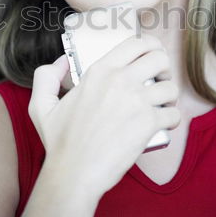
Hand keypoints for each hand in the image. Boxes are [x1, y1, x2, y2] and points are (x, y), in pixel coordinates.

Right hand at [28, 34, 180, 195]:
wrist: (74, 173)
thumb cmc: (60, 142)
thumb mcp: (41, 105)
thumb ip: (46, 77)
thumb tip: (62, 62)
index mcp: (100, 70)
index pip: (137, 43)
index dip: (151, 46)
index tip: (153, 55)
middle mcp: (121, 80)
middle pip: (159, 59)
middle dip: (164, 68)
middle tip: (158, 81)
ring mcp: (136, 101)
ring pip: (171, 87)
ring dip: (169, 96)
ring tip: (161, 105)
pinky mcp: (148, 123)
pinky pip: (174, 114)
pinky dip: (172, 120)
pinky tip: (164, 124)